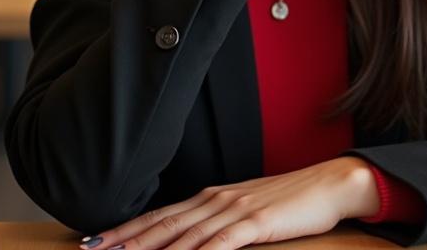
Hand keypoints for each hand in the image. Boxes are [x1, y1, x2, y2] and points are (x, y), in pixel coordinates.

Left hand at [80, 157, 379, 249]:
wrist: (329, 183)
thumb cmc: (291, 200)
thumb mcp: (248, 210)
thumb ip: (218, 224)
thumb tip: (191, 241)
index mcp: (212, 197)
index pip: (160, 215)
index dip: (127, 229)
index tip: (96, 241)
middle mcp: (216, 199)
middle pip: (162, 224)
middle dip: (125, 240)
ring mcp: (235, 209)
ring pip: (184, 234)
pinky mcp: (256, 221)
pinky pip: (221, 242)